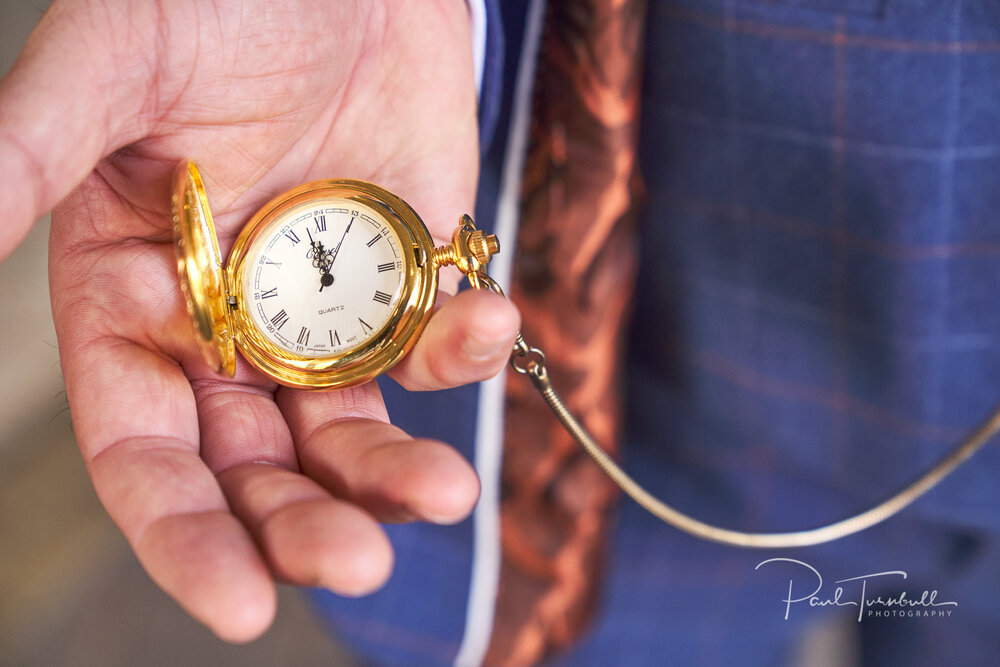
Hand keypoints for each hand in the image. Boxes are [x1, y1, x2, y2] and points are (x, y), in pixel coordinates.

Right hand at [0, 0, 518, 642]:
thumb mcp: (112, 64)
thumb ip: (30, 153)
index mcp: (135, 299)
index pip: (146, 447)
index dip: (185, 533)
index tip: (241, 605)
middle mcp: (226, 325)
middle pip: (256, 465)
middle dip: (304, 527)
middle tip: (362, 566)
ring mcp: (324, 310)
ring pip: (352, 430)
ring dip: (395, 473)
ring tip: (444, 494)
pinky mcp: (408, 277)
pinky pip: (435, 345)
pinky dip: (465, 350)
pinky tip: (487, 322)